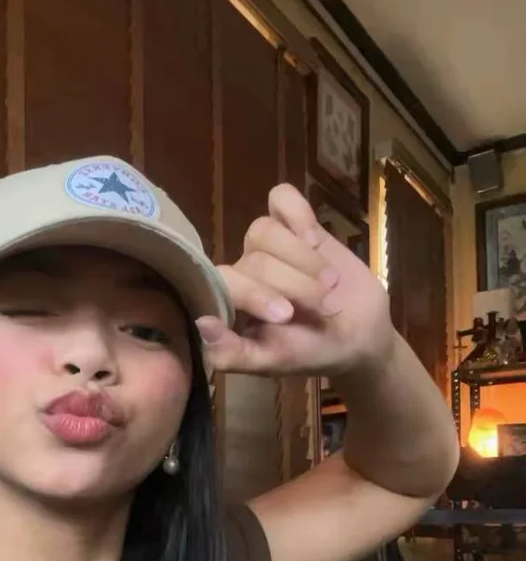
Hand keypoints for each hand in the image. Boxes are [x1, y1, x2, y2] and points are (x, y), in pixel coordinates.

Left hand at [197, 184, 396, 376]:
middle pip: (256, 259)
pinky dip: (298, 213)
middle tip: (326, 308)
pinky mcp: (295, 224)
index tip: (288, 316)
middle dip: (295, 285)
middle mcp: (243, 270)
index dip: (256, 295)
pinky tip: (316, 237)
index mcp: (230, 304)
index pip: (226, 282)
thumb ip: (234, 354)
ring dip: (303, 257)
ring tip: (331, 282)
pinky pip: (281, 198)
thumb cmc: (313, 352)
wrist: (360, 335)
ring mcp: (268, 245)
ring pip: (266, 228)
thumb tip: (201, 325)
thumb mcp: (275, 362)